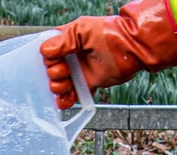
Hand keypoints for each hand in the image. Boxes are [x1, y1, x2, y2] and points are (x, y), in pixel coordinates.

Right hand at [39, 0, 176, 109]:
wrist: (132, 49)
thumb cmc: (110, 34)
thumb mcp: (82, 30)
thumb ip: (62, 40)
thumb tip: (45, 51)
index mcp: (67, 41)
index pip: (47, 53)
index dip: (48, 60)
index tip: (57, 60)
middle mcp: (71, 57)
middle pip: (50, 71)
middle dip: (54, 75)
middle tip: (66, 71)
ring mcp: (79, 72)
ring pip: (58, 86)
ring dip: (58, 88)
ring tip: (67, 84)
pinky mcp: (87, 86)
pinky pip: (71, 97)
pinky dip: (65, 101)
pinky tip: (67, 99)